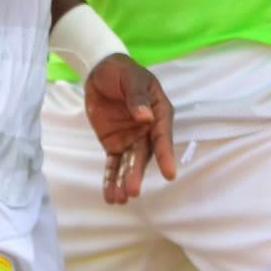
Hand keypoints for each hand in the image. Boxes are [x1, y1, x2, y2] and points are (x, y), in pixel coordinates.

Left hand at [83, 55, 177, 204]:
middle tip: (131, 190)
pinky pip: (113, 164)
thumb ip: (137, 96)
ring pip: (129, 164)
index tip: (169, 173)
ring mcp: (131, 139)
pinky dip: (111, 178)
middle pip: (144, 155)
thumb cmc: (122, 71)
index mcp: (158, 112)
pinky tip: (109, 195)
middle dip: (137, 173)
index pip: (162, 135)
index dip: (165, 155)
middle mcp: (148, 130)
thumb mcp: (130, 78)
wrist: (100, 72)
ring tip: (118, 199)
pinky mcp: (114, 144)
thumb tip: (146, 116)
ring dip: (123, 181)